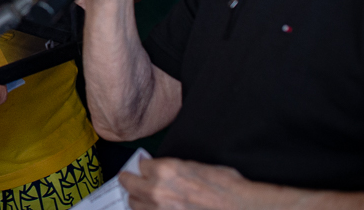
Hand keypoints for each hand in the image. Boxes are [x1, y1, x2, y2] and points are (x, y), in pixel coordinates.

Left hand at [121, 158, 248, 209]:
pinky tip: (155, 208)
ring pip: (134, 204)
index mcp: (165, 170)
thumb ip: (172, 168)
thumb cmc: (226, 187)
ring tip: (143, 198)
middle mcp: (157, 190)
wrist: (240, 208)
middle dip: (131, 181)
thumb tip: (160, 170)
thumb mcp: (195, 166)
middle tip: (132, 180)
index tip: (146, 169)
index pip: (140, 166)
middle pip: (129, 184)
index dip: (145, 167)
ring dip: (138, 199)